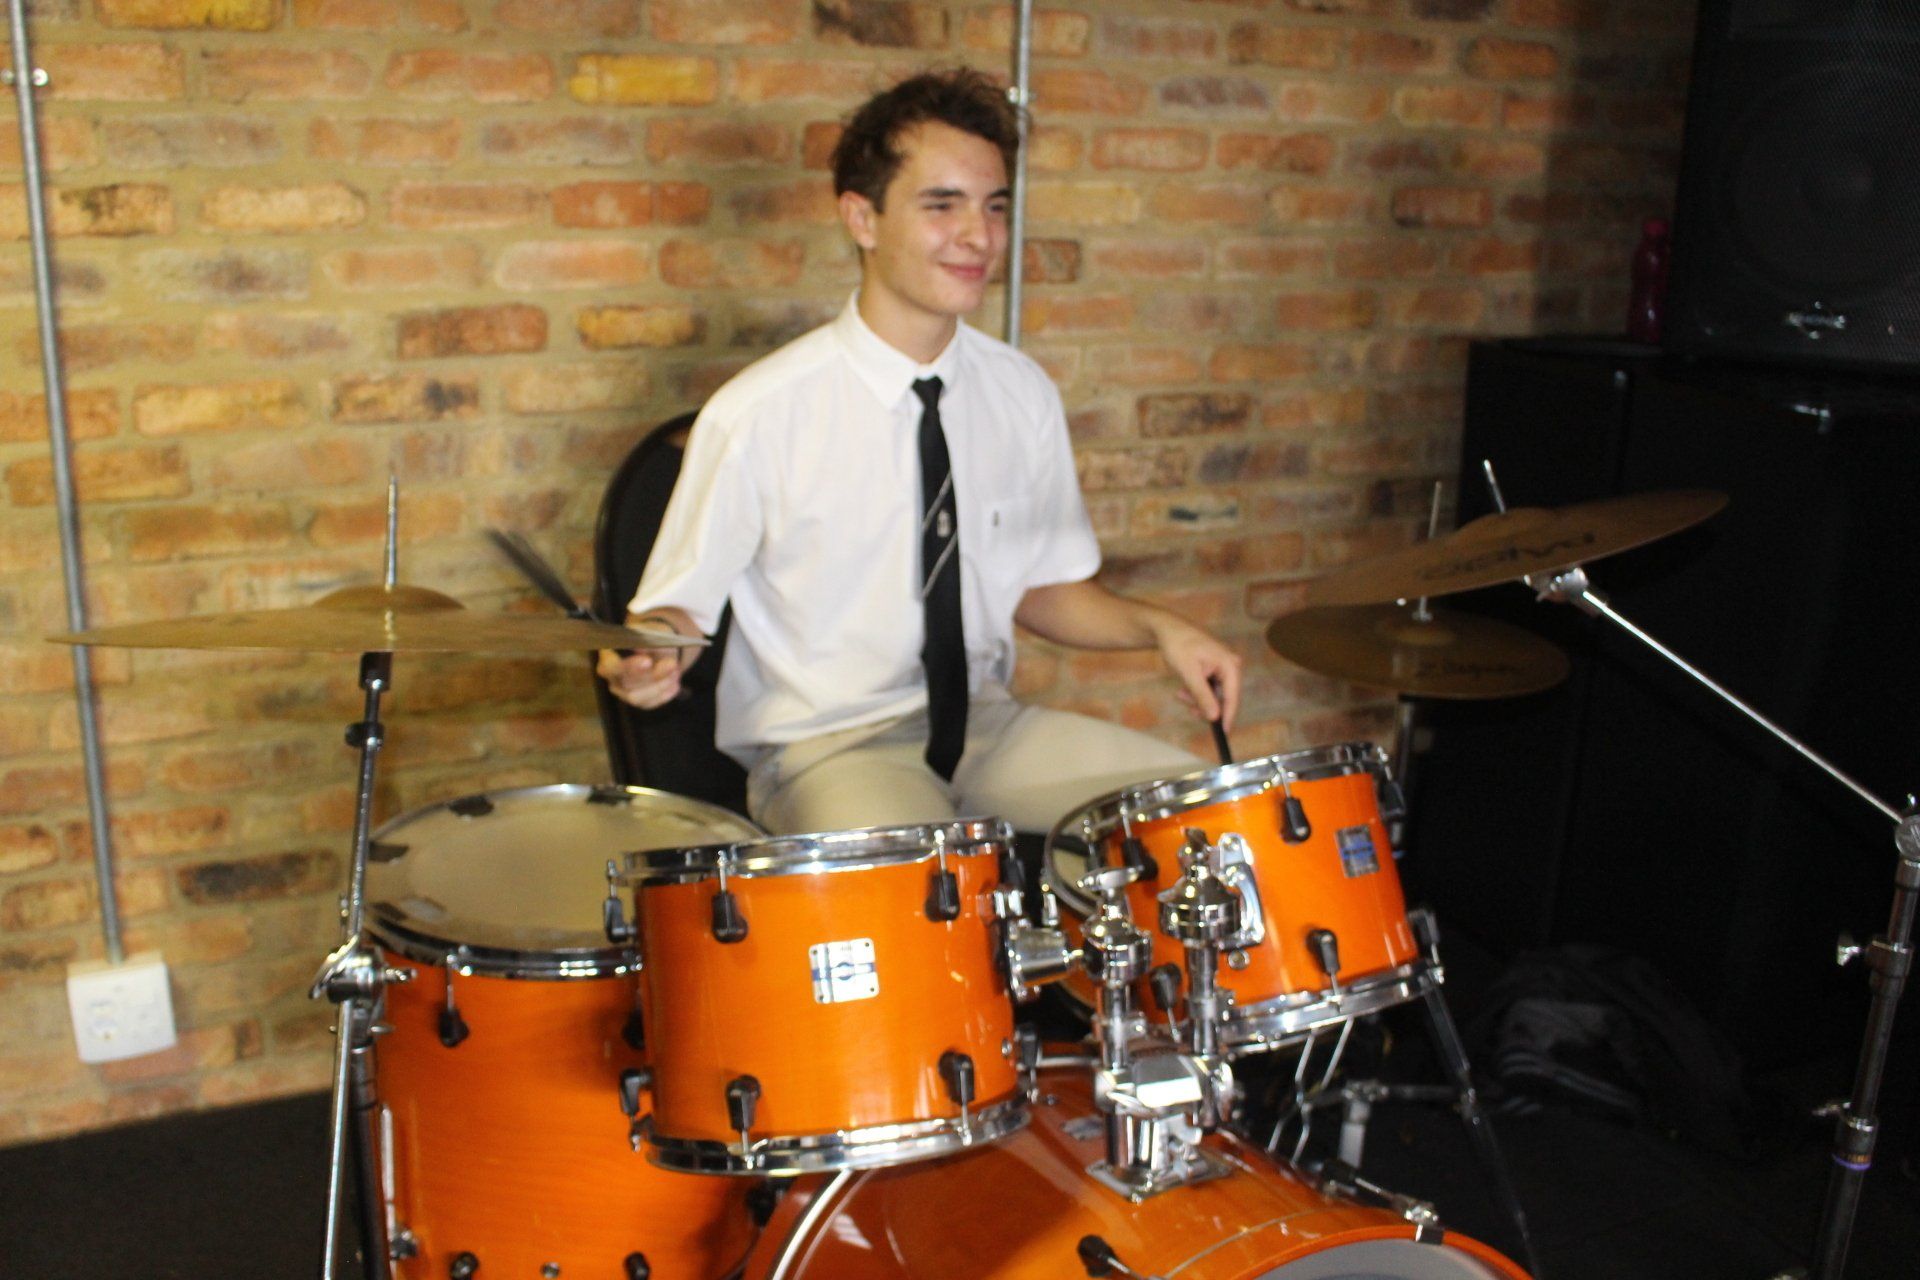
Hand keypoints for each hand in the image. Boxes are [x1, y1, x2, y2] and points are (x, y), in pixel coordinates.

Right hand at [596, 610, 692, 709]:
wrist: (661, 649)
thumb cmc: (652, 636)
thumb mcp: (653, 631)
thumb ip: (647, 637)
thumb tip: (641, 648)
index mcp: (608, 655)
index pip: (609, 666)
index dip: (628, 666)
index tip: (648, 662)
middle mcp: (612, 676)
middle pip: (625, 683)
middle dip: (651, 676)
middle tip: (672, 664)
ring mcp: (622, 691)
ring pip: (636, 697)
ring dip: (659, 686)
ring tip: (675, 671)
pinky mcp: (638, 701)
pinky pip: (649, 703)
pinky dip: (665, 693)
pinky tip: (675, 683)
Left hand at [1153, 616, 1243, 731]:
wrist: (1166, 628)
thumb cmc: (1178, 645)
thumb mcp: (1189, 673)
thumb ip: (1202, 696)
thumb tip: (1214, 717)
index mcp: (1229, 664)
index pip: (1232, 696)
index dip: (1228, 716)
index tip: (1223, 733)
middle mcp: (1230, 665)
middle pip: (1224, 696)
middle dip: (1206, 705)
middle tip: (1190, 710)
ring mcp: (1222, 666)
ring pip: (1214, 693)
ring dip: (1198, 699)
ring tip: (1180, 695)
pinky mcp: (1214, 668)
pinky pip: (1209, 687)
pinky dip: (1196, 691)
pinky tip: (1183, 690)